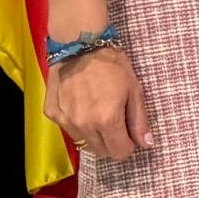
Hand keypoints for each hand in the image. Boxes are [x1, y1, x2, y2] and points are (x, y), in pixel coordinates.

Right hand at [44, 47, 152, 165]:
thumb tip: (147, 144)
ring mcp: (64, 120)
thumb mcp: (134, 90)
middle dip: (112, 141)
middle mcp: (83, 125)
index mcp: (107, 121)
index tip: (130, 133)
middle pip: (101, 151)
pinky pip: (67, 128)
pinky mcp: (51, 113)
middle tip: (116, 121)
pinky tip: (82, 104)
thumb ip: (139, 121)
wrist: (80, 45)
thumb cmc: (112, 65)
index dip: (128, 145)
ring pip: (83, 142)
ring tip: (98, 110)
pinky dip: (76, 122)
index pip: (119, 152)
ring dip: (94, 134)